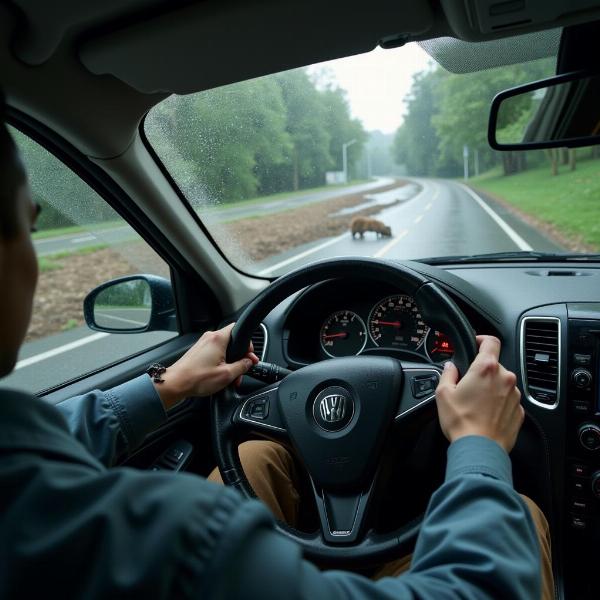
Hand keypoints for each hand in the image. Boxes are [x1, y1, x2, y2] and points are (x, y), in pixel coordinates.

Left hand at [153, 323, 258, 408]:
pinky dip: (220, 363)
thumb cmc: (197, 378)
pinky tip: (220, 375)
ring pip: (223, 349)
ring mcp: (202, 344)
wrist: (175, 384)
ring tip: (231, 377)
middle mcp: (209, 338)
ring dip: (230, 362)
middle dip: (239, 357)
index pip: (238, 328)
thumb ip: (242, 366)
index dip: (248, 343)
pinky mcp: (198, 352)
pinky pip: (214, 354)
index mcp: (218, 339)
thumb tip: (249, 362)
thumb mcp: (227, 374)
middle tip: (242, 369)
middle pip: (232, 342)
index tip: (249, 356)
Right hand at [435, 335, 523, 452]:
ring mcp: (514, 395)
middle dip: (482, 371)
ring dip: (491, 388)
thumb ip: (447, 374)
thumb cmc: (462, 422)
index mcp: (486, 368)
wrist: (480, 449)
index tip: (477, 343)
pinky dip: (498, 403)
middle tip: (468, 384)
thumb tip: (450, 367)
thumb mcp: (443, 394)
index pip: (491, 341)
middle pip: (495, 365)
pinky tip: (485, 414)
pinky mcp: (519, 411)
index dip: (482, 339)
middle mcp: (504, 378)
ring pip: (502, 383)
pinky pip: (508, 400)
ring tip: (476, 403)